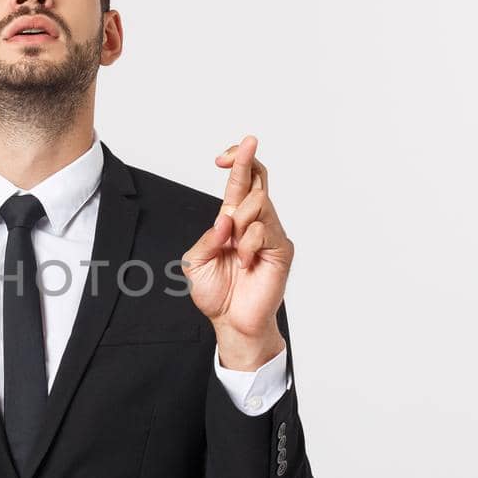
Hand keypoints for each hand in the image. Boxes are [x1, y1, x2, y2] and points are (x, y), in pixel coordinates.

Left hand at [181, 135, 292, 364]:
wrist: (230, 322)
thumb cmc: (215, 293)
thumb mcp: (195, 262)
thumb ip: (207, 238)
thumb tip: (225, 219)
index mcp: (233, 221)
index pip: (241, 181)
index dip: (238, 160)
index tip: (224, 154)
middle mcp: (254, 223)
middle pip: (258, 179)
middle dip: (242, 168)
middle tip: (225, 195)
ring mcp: (270, 235)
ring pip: (259, 202)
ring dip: (240, 221)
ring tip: (234, 248)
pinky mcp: (282, 250)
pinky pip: (264, 230)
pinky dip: (248, 244)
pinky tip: (246, 262)